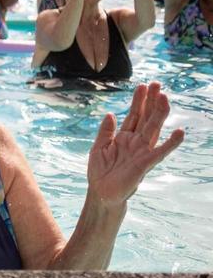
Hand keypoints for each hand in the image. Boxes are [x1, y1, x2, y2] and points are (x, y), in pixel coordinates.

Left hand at [86, 82, 183, 206]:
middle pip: (146, 118)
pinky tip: (180, 132)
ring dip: (159, 114)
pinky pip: (160, 152)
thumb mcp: (98, 147)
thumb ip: (105, 132)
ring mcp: (141, 152)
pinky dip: (170, 143)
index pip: (134, 115)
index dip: (138, 101)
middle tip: (157, 84)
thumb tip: (111, 114)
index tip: (142, 85)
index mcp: (124, 137)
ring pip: (153, 129)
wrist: (100, 192)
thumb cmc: (100, 171)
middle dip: (151, 101)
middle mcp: (135, 142)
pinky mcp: (145, 164)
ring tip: (165, 98)